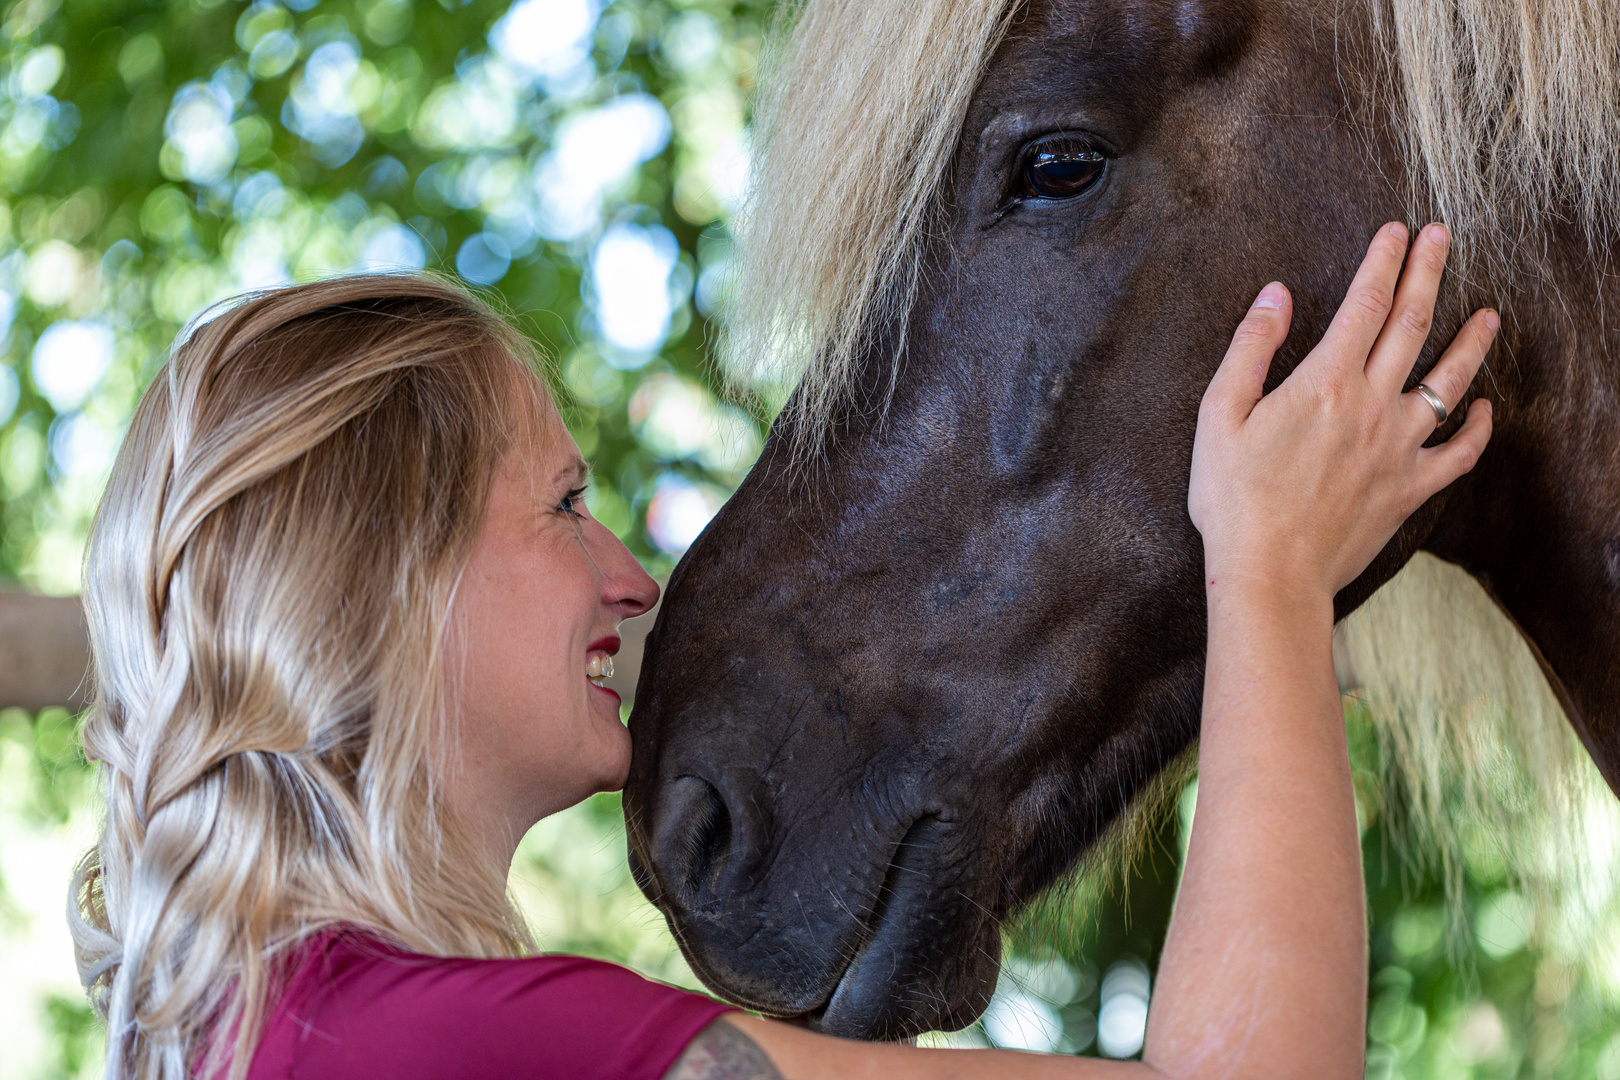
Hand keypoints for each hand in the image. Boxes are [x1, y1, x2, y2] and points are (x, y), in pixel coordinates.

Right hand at [1188, 222, 1495, 599]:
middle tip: (1444, 237)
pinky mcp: (1409, 488)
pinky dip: (1477, 428)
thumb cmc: (1235, 498)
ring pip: (1449, 382)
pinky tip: (1483, 408)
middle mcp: (1371, 406)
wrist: (1270, 572)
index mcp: (1324, 382)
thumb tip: (1275, 295)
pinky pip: (1459, 453)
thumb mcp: (1219, 414)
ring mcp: (1398, 448)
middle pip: (1413, 324)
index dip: (1384, 260)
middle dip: (1430, 273)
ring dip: (1472, 342)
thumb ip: (1250, 348)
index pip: (1365, 303)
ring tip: (1489, 314)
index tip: (1396, 230)